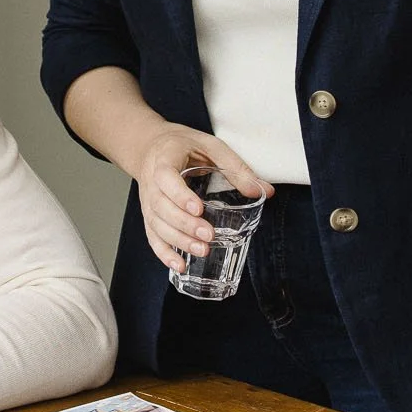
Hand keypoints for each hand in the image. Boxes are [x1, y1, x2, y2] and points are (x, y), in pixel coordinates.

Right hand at [133, 123, 272, 274]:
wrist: (151, 146)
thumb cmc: (183, 145)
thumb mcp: (210, 146)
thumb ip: (236, 167)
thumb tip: (264, 190)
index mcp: (164, 159)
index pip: (165, 177)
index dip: (179, 195)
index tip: (198, 208)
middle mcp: (151, 182)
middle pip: (161, 207)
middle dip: (184, 224)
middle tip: (209, 234)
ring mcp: (147, 202)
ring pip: (157, 224)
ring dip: (178, 240)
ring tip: (202, 250)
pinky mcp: (150, 216)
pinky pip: (152, 237)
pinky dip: (164, 253)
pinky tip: (179, 266)